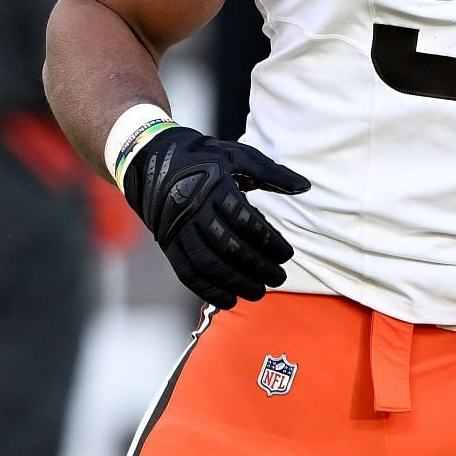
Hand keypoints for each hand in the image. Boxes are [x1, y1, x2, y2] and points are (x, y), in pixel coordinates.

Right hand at [123, 126, 310, 309]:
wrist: (151, 160)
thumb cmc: (204, 157)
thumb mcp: (238, 155)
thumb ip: (272, 173)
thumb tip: (304, 187)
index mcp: (214, 185)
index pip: (245, 221)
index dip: (269, 241)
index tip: (287, 254)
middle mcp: (193, 209)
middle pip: (228, 246)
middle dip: (257, 266)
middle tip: (279, 277)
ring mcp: (177, 229)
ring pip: (208, 263)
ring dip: (235, 282)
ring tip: (259, 293)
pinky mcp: (168, 244)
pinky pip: (187, 272)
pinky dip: (207, 290)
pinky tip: (229, 299)